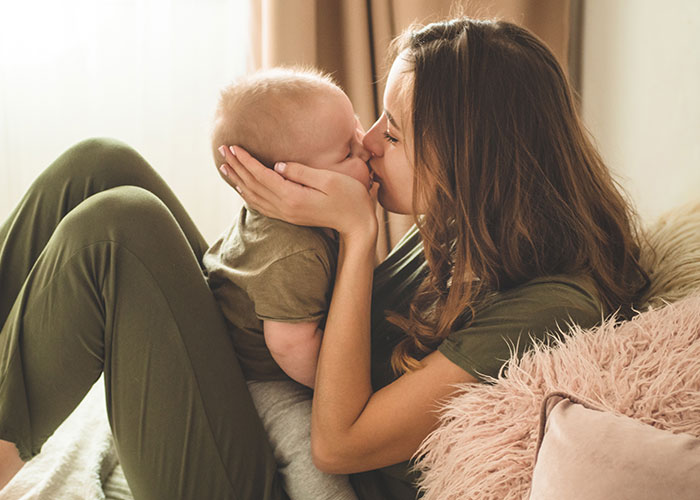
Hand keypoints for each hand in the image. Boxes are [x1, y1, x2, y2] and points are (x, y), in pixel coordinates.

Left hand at [217, 145, 377, 239]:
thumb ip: (301, 172)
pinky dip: (248, 195)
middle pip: (253, 185)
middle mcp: (285, 208)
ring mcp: (286, 214)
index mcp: (293, 197)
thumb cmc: (349, 198)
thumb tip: (278, 165)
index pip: (262, 175)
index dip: (246, 160)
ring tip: (225, 166)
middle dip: (236, 166)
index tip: (233, 146)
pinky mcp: (290, 216)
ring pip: (254, 197)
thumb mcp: (328, 180)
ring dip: (238, 180)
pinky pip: (261, 206)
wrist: (358, 225)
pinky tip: (242, 188)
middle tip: (222, 149)